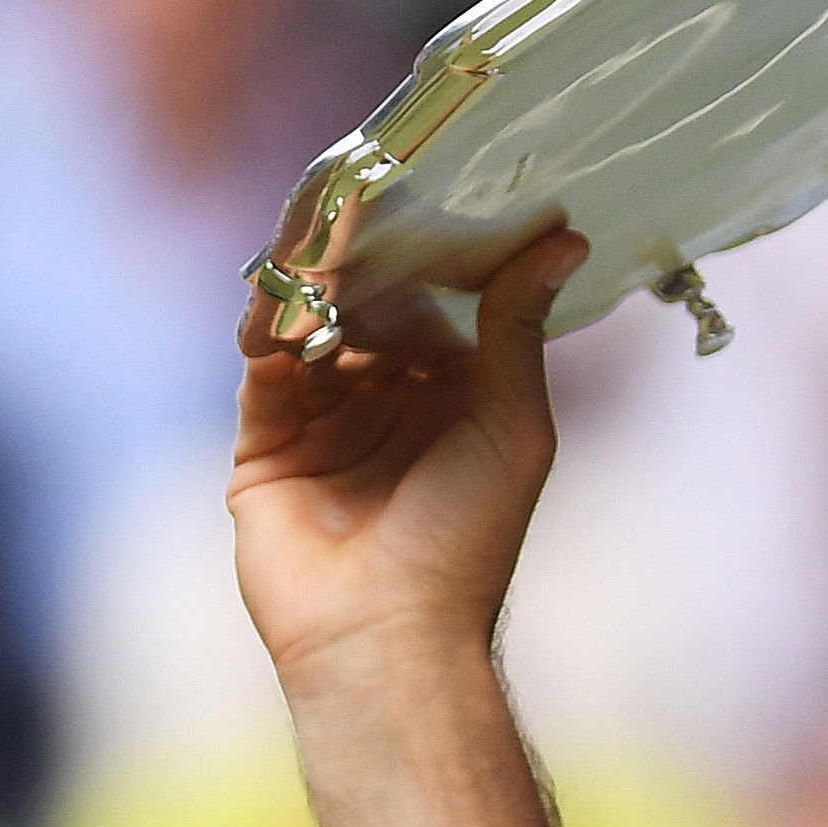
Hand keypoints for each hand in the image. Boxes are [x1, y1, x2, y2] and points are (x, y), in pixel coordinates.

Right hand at [226, 227, 582, 692]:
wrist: (387, 633)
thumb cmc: (468, 538)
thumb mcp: (513, 423)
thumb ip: (520, 329)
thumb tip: (564, 239)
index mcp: (457, 403)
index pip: (438, 311)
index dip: (433, 260)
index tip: (429, 193)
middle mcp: (391, 408)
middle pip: (369, 315)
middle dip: (361, 268)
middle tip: (351, 203)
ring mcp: (326, 426)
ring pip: (311, 337)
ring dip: (310, 296)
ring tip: (310, 248)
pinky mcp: (268, 450)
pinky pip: (262, 378)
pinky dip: (267, 342)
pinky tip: (278, 314)